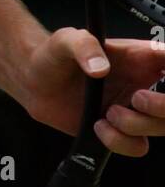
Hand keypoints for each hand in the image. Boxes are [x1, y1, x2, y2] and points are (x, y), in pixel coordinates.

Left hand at [23, 30, 164, 156]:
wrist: (34, 82)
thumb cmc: (54, 55)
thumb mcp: (66, 39)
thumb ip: (83, 46)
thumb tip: (101, 68)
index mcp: (138, 57)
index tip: (162, 77)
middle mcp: (141, 83)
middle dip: (163, 106)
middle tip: (136, 99)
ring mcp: (133, 109)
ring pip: (161, 127)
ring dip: (136, 125)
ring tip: (109, 112)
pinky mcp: (120, 130)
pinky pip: (138, 146)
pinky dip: (120, 141)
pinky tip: (99, 126)